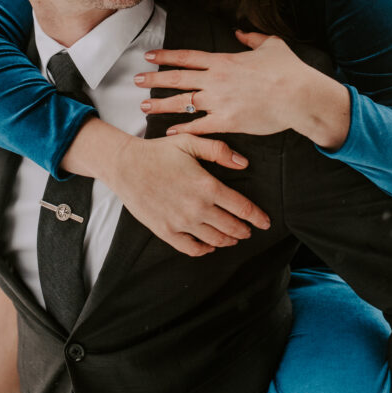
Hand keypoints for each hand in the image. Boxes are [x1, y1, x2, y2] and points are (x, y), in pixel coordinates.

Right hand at [61, 119, 269, 256]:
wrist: (125, 165)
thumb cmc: (158, 151)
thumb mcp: (190, 142)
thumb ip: (219, 150)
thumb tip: (244, 163)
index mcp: (207, 186)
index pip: (242, 208)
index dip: (257, 217)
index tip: (266, 222)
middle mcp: (197, 207)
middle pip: (232, 227)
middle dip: (244, 230)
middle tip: (250, 230)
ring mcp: (181, 222)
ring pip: (215, 239)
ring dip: (228, 240)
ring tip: (233, 237)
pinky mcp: (166, 231)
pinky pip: (191, 248)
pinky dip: (204, 250)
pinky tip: (209, 245)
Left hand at [135, 30, 350, 147]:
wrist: (300, 96)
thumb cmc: (289, 70)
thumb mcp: (271, 45)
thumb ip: (251, 38)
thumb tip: (239, 31)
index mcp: (224, 60)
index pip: (188, 56)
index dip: (166, 56)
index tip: (149, 56)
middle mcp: (217, 80)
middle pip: (178, 78)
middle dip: (154, 79)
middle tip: (135, 80)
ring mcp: (220, 101)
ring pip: (183, 102)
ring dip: (161, 104)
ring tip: (143, 105)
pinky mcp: (228, 121)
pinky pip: (200, 126)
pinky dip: (183, 129)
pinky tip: (169, 132)